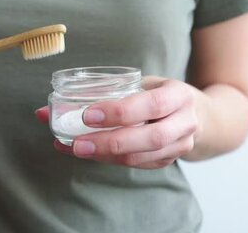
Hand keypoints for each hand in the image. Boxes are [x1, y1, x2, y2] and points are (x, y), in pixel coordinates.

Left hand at [35, 77, 200, 168]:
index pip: (150, 105)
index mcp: (178, 95)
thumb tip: (46, 109)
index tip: (87, 114)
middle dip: (109, 141)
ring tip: (75, 149)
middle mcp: (184, 122)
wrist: (201, 116)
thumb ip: (103, 91)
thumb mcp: (143, 83)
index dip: (118, 112)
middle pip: (148, 138)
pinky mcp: (168, 161)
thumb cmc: (162, 93)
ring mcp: (180, 145)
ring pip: (141, 157)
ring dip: (105, 155)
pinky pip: (137, 165)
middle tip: (77, 142)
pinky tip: (88, 154)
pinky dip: (109, 160)